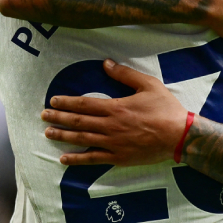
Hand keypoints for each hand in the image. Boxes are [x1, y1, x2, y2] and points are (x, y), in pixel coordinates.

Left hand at [42, 60, 187, 165]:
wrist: (180, 136)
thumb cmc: (165, 109)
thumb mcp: (148, 85)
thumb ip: (125, 74)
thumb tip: (106, 63)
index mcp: (116, 108)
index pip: (84, 104)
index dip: (67, 103)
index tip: (53, 102)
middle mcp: (110, 126)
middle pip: (79, 122)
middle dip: (59, 118)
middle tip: (43, 116)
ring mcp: (113, 144)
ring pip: (82, 139)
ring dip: (63, 136)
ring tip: (48, 133)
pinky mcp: (119, 158)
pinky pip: (93, 159)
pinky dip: (77, 159)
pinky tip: (64, 158)